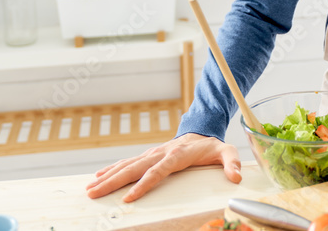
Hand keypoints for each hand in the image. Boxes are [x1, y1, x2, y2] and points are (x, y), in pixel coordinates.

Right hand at [85, 133, 241, 201]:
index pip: (158, 170)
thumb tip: (236, 177)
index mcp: (178, 154)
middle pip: (135, 167)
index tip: (129, 197)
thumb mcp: (227, 151)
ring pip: (127, 165)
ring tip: (91, 188)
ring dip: (108, 176)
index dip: (144, 183)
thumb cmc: (211, 146)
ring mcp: (153, 153)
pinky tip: (99, 177)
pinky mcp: (148, 155)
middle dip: (114, 181)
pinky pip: (127, 163)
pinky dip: (112, 169)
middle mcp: (161, 152)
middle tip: (95, 193)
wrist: (201, 130)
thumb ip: (232, 162)